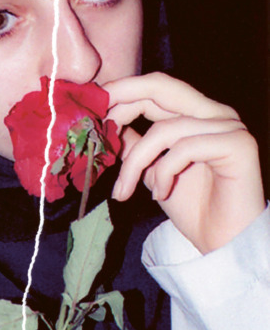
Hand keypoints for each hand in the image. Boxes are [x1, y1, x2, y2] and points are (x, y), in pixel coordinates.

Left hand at [104, 73, 264, 253]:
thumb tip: (107, 124)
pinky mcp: (239, 145)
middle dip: (121, 100)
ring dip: (135, 163)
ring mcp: (230, 126)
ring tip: (125, 190)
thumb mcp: (153, 170)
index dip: (121, 93)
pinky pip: (184, 149)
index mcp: (197, 113)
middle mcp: (216, 112)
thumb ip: (136, 145)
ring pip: (164, 129)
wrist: (223, 243)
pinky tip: (160, 194)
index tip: (90, 110)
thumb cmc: (192, 208)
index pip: (155, 87)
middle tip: (94, 119)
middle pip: (161, 86)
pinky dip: (163, 173)